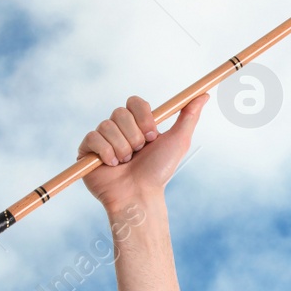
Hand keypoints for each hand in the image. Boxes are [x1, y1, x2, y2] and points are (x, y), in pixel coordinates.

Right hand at [79, 92, 207, 212]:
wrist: (140, 195)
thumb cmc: (159, 172)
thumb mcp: (178, 142)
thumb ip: (189, 116)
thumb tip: (203, 95)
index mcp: (137, 124)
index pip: (134, 102)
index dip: (143, 117)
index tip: (152, 136)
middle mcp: (119, 129)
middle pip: (119, 112)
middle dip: (134, 136)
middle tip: (139, 152)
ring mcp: (102, 139)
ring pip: (107, 126)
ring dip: (122, 148)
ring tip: (126, 162)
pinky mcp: (87, 150)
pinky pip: (93, 138)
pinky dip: (106, 153)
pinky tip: (112, 165)